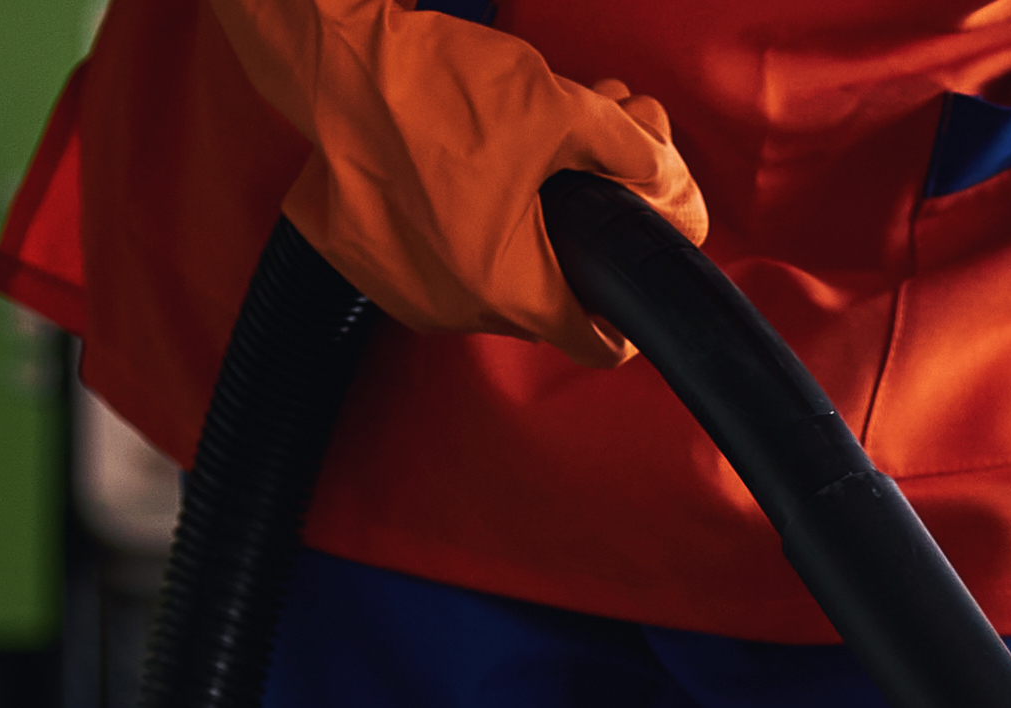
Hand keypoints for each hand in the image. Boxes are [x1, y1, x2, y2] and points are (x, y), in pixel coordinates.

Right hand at [207, 0, 705, 364]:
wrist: (339, 63)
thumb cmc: (438, 88)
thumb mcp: (565, 111)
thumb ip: (634, 155)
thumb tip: (672, 184)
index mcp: (509, 288)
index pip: (596, 342)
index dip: (627, 313)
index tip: (630, 283)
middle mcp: (455, 308)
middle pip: (547, 295)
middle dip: (579, 235)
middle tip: (590, 165)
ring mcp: (407, 292)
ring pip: (493, 277)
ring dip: (526, 228)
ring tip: (532, 154)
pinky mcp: (372, 264)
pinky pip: (441, 262)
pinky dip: (467, 227)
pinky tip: (478, 169)